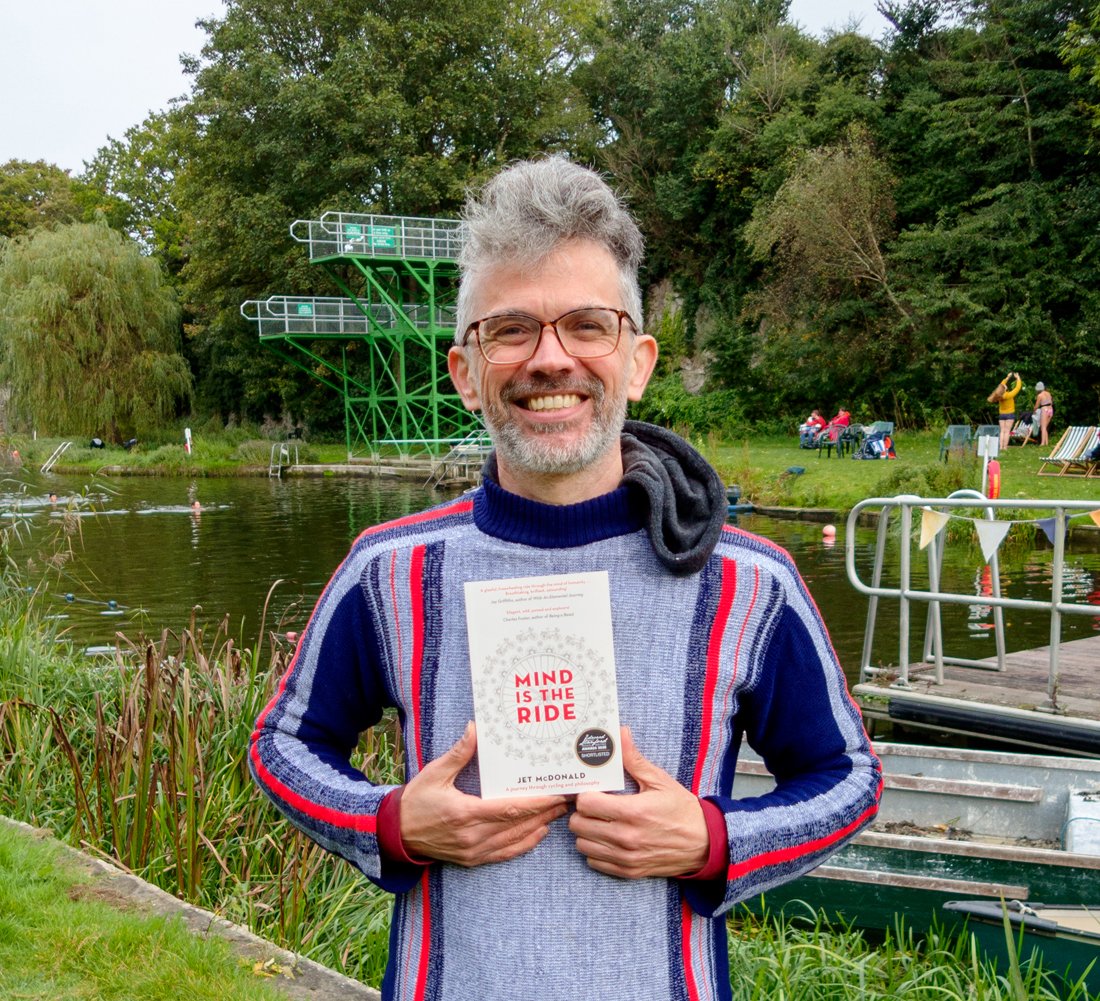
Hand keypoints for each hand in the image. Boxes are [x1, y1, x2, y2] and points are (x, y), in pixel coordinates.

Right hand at [399, 722, 567, 866]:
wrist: (396, 833)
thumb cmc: (417, 800)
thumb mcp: (435, 773)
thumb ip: (458, 753)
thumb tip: (475, 729)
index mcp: (465, 813)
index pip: (509, 810)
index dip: (535, 803)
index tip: (555, 794)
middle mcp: (473, 836)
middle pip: (518, 825)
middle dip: (545, 812)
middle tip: (566, 799)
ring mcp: (473, 851)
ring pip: (514, 840)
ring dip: (539, 827)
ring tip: (558, 813)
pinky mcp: (472, 859)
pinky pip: (504, 854)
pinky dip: (524, 844)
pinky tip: (538, 834)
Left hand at [569, 727, 708, 878]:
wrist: (704, 843)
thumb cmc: (681, 809)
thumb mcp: (659, 780)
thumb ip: (633, 758)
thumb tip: (620, 733)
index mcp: (632, 811)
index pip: (586, 804)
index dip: (585, 795)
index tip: (593, 791)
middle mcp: (626, 837)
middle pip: (578, 825)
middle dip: (583, 812)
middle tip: (595, 805)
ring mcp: (626, 857)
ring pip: (582, 844)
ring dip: (587, 832)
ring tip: (600, 821)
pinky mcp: (628, 871)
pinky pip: (594, 861)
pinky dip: (595, 849)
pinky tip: (607, 838)